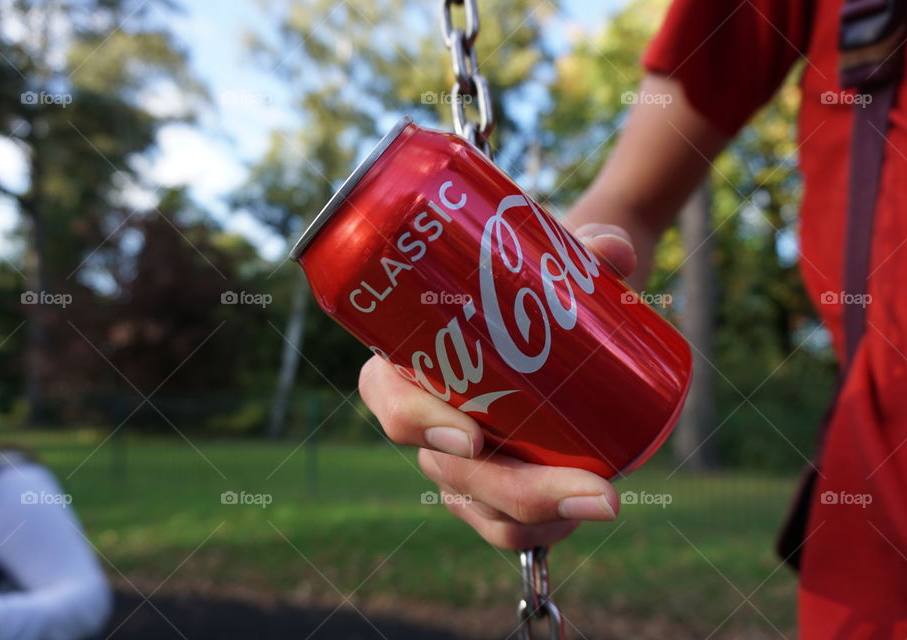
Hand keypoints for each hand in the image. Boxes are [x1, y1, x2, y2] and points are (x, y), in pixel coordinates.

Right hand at [359, 224, 636, 549]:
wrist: (557, 302)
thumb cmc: (534, 273)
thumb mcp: (556, 252)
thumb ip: (586, 243)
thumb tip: (614, 253)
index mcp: (410, 354)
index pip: (385, 395)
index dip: (416, 421)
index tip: (469, 436)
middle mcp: (425, 411)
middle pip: (445, 468)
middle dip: (516, 491)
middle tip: (593, 489)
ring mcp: (457, 454)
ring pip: (476, 505)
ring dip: (537, 519)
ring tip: (604, 501)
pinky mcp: (492, 479)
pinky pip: (501, 522)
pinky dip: (541, 530)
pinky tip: (582, 517)